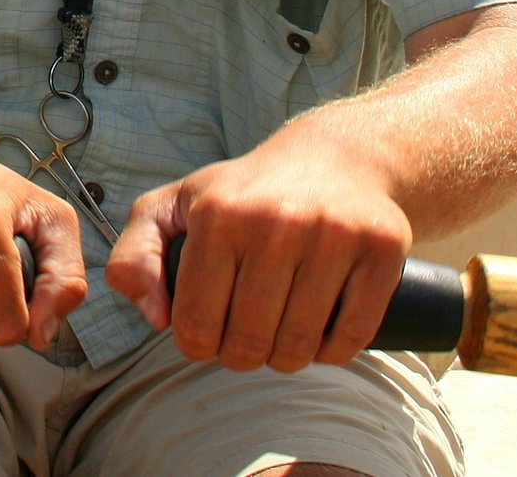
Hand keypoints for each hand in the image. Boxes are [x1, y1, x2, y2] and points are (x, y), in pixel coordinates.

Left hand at [105, 117, 410, 371]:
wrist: (338, 157)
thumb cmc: (246, 193)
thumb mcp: (176, 205)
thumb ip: (136, 253)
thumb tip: (154, 316)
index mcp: (218, 214)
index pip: (195, 323)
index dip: (197, 345)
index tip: (207, 335)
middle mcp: (275, 222)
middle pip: (247, 341)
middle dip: (240, 355)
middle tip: (245, 339)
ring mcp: (332, 235)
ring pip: (298, 346)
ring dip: (285, 359)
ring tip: (279, 338)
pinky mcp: (380, 249)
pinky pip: (351, 337)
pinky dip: (332, 352)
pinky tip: (319, 336)